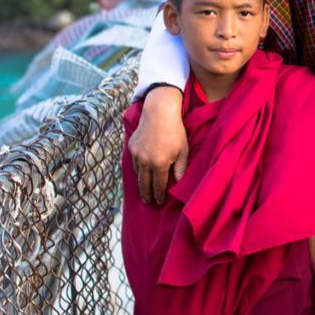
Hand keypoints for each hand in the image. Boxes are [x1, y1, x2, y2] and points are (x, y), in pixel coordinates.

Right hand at [128, 86, 188, 204]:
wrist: (159, 112)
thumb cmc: (175, 131)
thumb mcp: (183, 151)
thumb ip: (180, 169)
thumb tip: (179, 183)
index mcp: (159, 164)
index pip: (158, 186)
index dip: (159, 196)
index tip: (159, 202)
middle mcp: (145, 161)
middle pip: (144, 184)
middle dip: (147, 195)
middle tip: (148, 202)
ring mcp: (136, 154)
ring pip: (138, 174)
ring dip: (141, 182)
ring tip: (145, 189)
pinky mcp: (131, 146)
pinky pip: (134, 162)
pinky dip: (138, 169)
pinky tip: (142, 172)